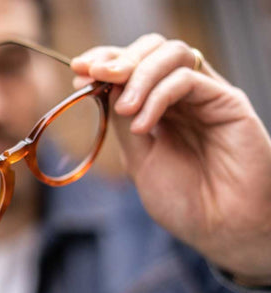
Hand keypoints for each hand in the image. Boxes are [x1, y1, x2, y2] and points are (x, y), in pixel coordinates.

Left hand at [71, 34, 270, 285]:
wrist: (218, 229)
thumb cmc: (181, 199)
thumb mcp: (138, 157)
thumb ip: (123, 120)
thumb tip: (104, 84)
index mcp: (159, 107)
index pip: (133, 66)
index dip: (105, 60)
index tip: (78, 70)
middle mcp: (183, 97)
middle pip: (152, 50)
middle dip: (120, 59)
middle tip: (96, 75)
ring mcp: (205, 97)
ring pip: (172, 55)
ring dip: (139, 74)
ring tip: (123, 109)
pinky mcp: (228, 102)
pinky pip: (188, 80)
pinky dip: (158, 96)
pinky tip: (143, 125)